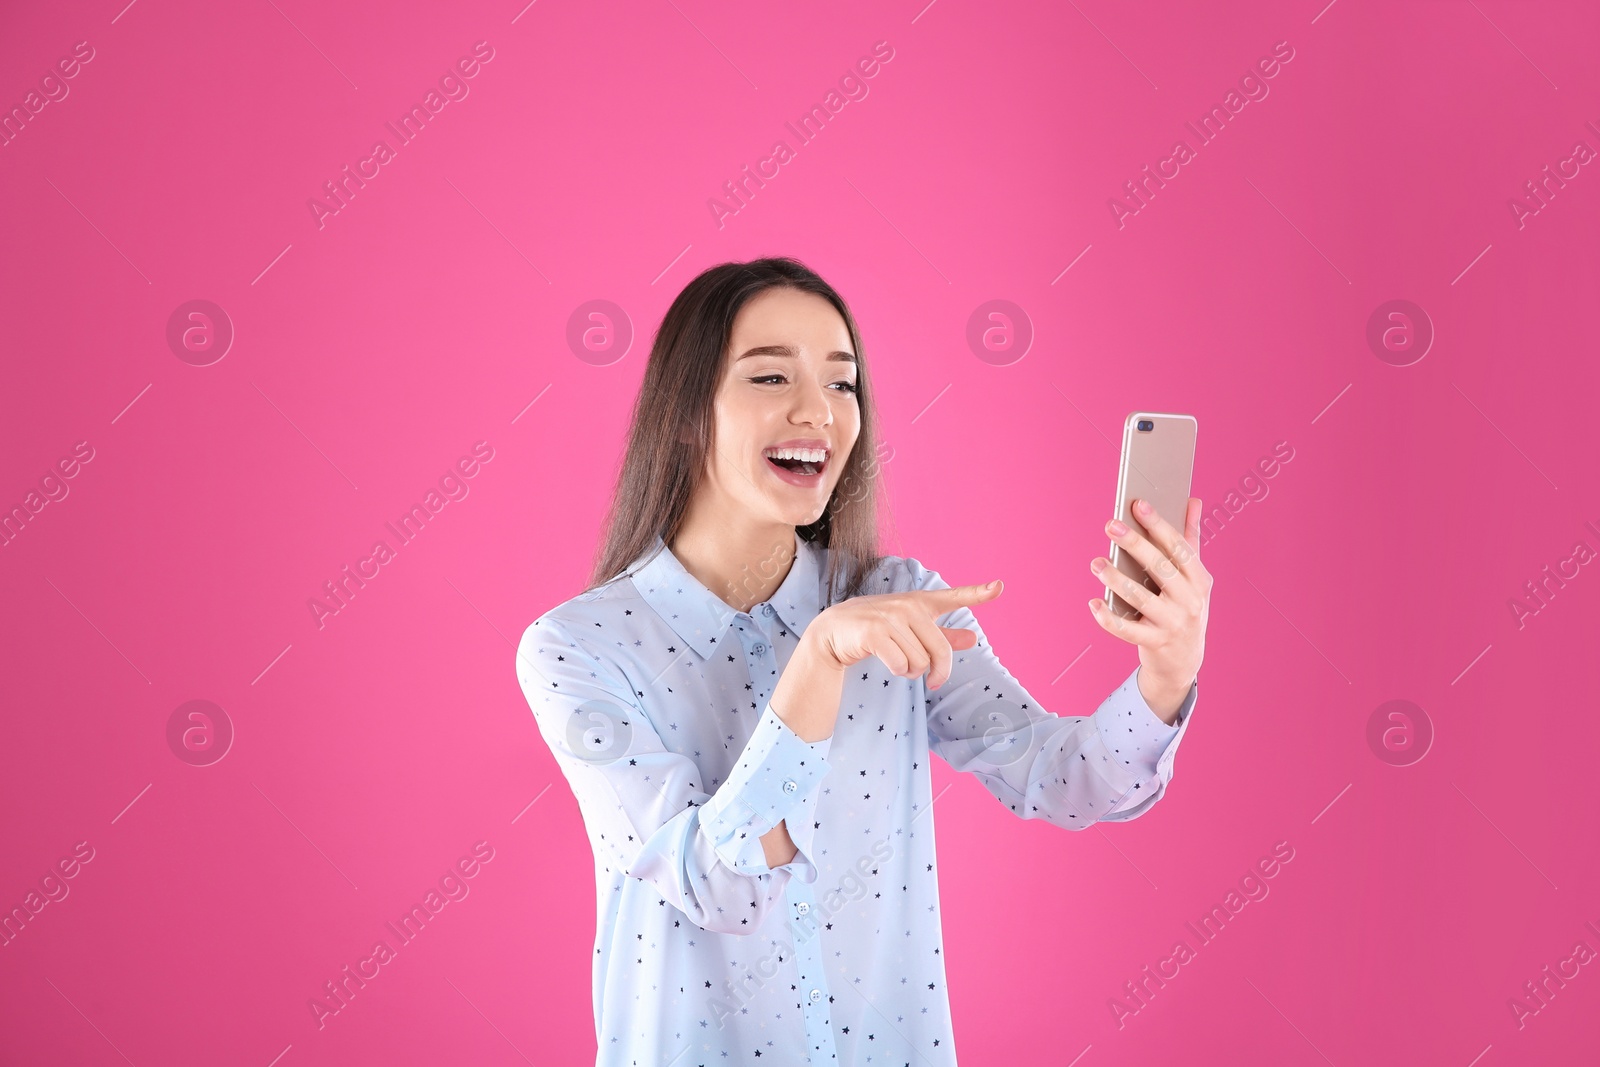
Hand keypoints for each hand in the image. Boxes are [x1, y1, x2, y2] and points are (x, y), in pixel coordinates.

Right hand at [804, 581, 1004, 689]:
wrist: (832, 633)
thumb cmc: (875, 631)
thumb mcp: (910, 630)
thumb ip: (942, 635)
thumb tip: (973, 639)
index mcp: (920, 603)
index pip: (953, 597)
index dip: (978, 592)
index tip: (999, 586)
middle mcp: (908, 606)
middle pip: (941, 651)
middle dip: (938, 672)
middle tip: (935, 683)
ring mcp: (890, 617)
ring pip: (920, 662)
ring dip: (911, 672)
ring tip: (897, 662)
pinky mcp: (875, 632)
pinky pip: (901, 664)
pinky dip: (897, 671)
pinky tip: (888, 664)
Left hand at [1089, 497, 1212, 711]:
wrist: (1184, 660)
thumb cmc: (1185, 607)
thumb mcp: (1193, 576)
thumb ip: (1190, 538)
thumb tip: (1192, 500)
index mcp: (1200, 580)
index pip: (1179, 547)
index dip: (1159, 525)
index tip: (1138, 504)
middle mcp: (1190, 601)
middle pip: (1159, 568)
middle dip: (1135, 544)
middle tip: (1111, 525)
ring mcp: (1172, 624)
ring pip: (1140, 598)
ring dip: (1115, 579)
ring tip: (1096, 563)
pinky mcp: (1154, 643)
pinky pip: (1126, 629)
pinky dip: (1107, 617)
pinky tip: (1093, 603)